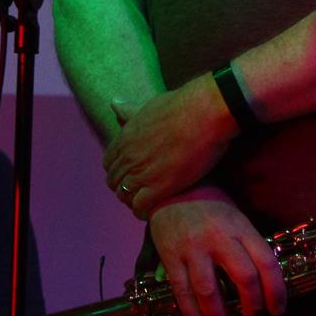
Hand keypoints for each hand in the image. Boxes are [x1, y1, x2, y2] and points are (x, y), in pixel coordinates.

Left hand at [104, 76, 237, 217]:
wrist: (206, 112)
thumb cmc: (185, 105)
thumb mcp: (150, 105)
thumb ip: (131, 111)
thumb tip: (114, 103)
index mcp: (125, 138)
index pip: (109, 163)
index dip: (119, 171)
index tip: (132, 174)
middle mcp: (128, 156)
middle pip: (115, 181)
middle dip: (125, 188)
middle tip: (141, 191)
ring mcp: (142, 172)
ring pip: (125, 196)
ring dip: (133, 200)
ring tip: (148, 202)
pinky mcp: (160, 186)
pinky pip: (140, 207)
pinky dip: (143, 211)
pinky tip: (153, 210)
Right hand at [146, 186, 287, 315]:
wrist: (172, 189)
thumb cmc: (212, 207)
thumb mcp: (238, 219)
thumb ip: (249, 247)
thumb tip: (265, 284)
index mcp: (241, 228)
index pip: (266, 262)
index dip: (276, 291)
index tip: (278, 310)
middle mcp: (219, 238)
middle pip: (243, 278)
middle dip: (253, 307)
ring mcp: (193, 249)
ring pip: (210, 291)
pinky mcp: (170, 258)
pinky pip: (182, 293)